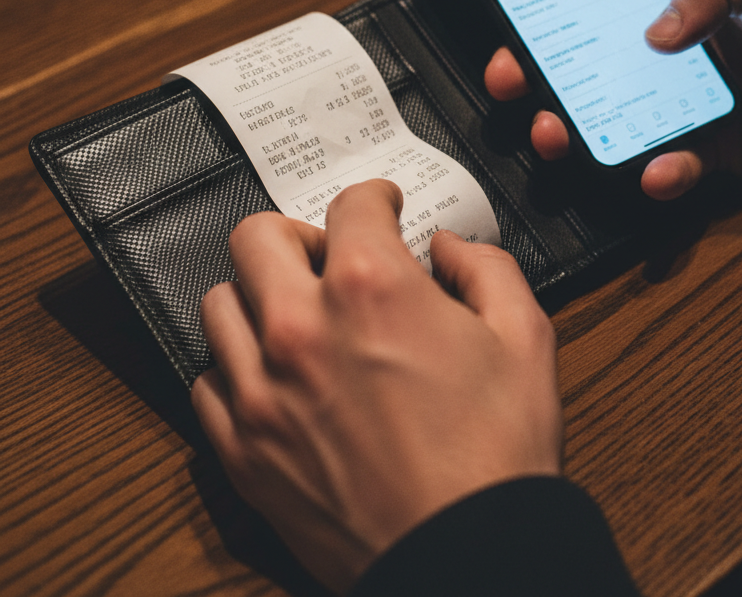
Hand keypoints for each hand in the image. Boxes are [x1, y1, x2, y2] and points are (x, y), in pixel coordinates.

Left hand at [191, 180, 561, 591]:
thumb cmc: (495, 455)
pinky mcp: (240, 448)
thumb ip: (487, 267)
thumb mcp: (525, 338)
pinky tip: (276, 376)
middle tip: (328, 253)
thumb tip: (450, 248)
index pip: (350, 204)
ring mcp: (261, 390)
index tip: (380, 205)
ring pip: (221, 303)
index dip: (374, 196)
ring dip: (260, 296)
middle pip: (259, 237)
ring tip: (298, 314)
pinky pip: (207, 380)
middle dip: (299, 233)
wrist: (466, 555)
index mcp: (373, 288)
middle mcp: (302, 328)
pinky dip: (237, 366)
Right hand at [485, 0, 741, 200]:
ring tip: (558, 131)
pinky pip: (665, 160)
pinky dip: (655, 170)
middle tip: (512, 71)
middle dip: (539, 54)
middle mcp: (679, 35)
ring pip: (610, 106)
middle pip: (588, 39)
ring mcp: (688, 93)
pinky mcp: (710, 144)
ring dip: (574, 120)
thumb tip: (656, 34)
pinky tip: (661, 169)